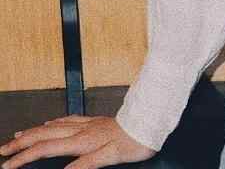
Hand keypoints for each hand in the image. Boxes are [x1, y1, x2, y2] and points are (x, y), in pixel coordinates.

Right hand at [0, 115, 155, 168]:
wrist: (150, 121)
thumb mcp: (110, 157)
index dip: (24, 157)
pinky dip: (54, 122)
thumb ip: (86, 164)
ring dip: (34, 131)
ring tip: (19, 134)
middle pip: (45, 134)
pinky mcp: (97, 121)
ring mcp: (89, 124)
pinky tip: (52, 122)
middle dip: (22, 142)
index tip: (7, 164)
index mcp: (83, 140)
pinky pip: (69, 119)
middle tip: (4, 149)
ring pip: (55, 125)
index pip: (46, 149)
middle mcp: (82, 130)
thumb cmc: (135, 141)